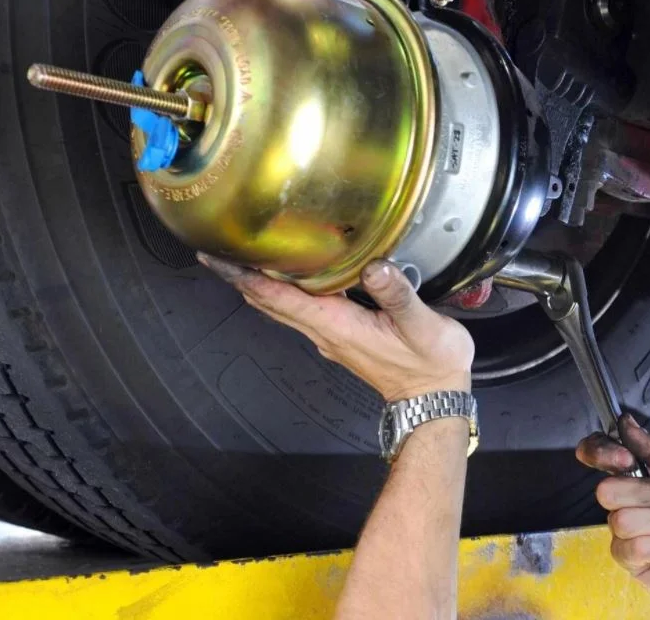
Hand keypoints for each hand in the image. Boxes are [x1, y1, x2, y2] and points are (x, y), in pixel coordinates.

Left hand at [198, 255, 473, 401]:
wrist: (433, 400)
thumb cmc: (430, 366)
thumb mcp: (422, 327)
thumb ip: (397, 294)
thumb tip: (375, 266)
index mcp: (336, 326)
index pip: (278, 299)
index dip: (245, 278)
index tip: (217, 259)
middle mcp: (324, 332)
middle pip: (269, 303)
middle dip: (240, 278)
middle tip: (215, 250)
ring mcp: (328, 337)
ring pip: (280, 308)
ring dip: (256, 285)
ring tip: (239, 259)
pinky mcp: (338, 337)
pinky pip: (298, 311)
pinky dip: (281, 292)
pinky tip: (285, 276)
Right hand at [577, 415, 649, 618]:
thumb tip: (626, 423)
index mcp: (634, 470)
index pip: (596, 451)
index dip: (599, 452)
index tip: (625, 459)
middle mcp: (623, 496)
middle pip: (605, 490)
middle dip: (648, 496)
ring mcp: (622, 527)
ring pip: (622, 521)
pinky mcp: (627, 556)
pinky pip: (633, 548)